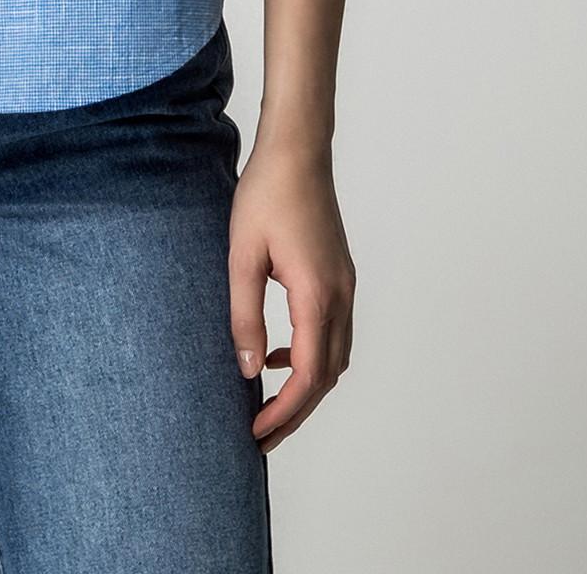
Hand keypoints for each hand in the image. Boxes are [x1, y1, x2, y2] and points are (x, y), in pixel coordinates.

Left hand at [227, 141, 355, 452]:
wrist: (297, 150)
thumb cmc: (265, 194)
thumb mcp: (242, 255)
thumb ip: (244, 315)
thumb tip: (249, 369)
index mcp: (317, 294)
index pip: (309, 375)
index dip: (285, 412)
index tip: (257, 434)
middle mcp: (340, 295)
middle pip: (328, 375)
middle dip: (297, 411)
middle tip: (261, 435)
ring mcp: (345, 285)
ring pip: (335, 356)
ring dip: (307, 385)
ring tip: (269, 403)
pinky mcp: (339, 275)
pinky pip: (333, 331)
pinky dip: (311, 355)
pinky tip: (279, 353)